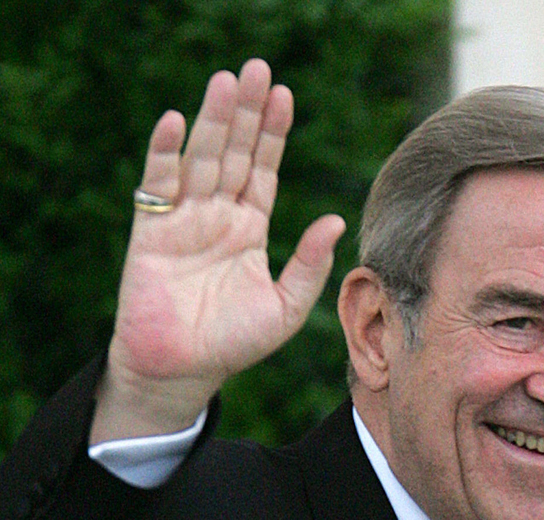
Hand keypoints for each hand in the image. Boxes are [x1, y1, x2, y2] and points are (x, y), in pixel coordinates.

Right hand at [94, 59, 345, 442]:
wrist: (183, 371)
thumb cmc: (234, 344)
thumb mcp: (286, 307)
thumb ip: (309, 264)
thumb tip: (336, 220)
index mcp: (249, 230)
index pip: (263, 171)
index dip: (273, 135)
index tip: (285, 96)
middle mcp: (217, 217)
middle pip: (233, 153)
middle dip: (245, 113)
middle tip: (257, 68)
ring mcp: (183, 220)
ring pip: (200, 159)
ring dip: (212, 120)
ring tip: (226, 81)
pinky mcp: (152, 232)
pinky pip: (158, 185)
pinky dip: (165, 154)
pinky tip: (176, 122)